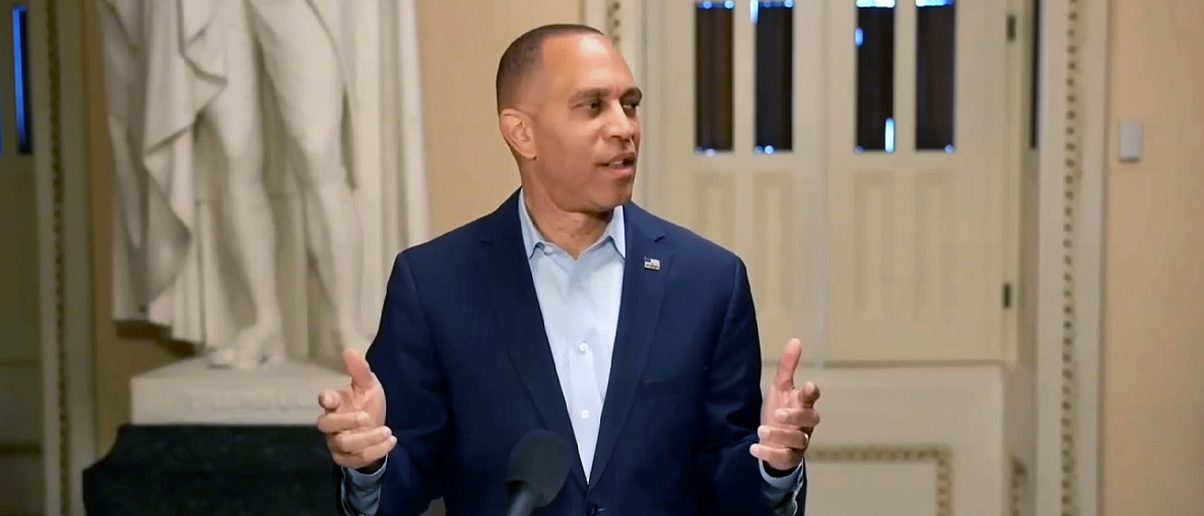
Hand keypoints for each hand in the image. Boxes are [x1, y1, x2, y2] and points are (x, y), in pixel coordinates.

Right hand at [317, 349, 394, 470]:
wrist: (377, 428)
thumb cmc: (367, 404)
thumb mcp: (369, 386)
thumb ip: (360, 371)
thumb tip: (349, 350)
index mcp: (336, 403)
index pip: (324, 400)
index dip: (326, 399)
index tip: (331, 398)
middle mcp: (332, 424)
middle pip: (326, 424)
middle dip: (346, 421)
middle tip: (366, 417)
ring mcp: (337, 442)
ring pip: (344, 444)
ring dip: (367, 438)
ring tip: (388, 431)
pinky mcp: (346, 458)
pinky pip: (355, 459)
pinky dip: (375, 451)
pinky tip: (391, 441)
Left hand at [750, 338, 820, 471]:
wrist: (773, 441)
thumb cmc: (781, 410)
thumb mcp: (781, 388)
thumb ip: (788, 366)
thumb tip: (795, 339)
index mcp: (803, 404)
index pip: (812, 398)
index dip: (812, 393)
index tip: (809, 386)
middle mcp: (805, 423)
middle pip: (810, 419)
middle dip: (795, 416)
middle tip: (778, 414)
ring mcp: (799, 442)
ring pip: (798, 439)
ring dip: (779, 435)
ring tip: (761, 430)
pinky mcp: (789, 457)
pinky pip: (785, 457)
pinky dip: (769, 453)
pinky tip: (754, 448)